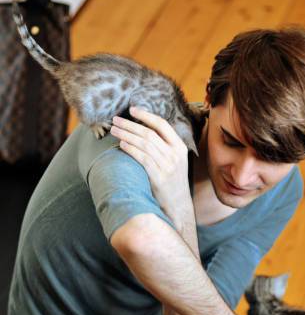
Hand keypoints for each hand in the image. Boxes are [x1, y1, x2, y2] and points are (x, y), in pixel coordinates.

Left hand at [110, 107, 192, 223]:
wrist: (178, 204)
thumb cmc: (172, 181)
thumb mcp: (175, 160)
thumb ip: (164, 146)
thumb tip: (144, 129)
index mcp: (180, 147)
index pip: (162, 125)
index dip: (146, 116)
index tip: (132, 109)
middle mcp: (175, 155)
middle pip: (149, 133)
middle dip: (130, 125)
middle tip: (115, 120)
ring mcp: (168, 166)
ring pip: (144, 144)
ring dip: (126, 135)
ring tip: (114, 130)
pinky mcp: (159, 177)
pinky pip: (142, 158)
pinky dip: (131, 149)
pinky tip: (121, 144)